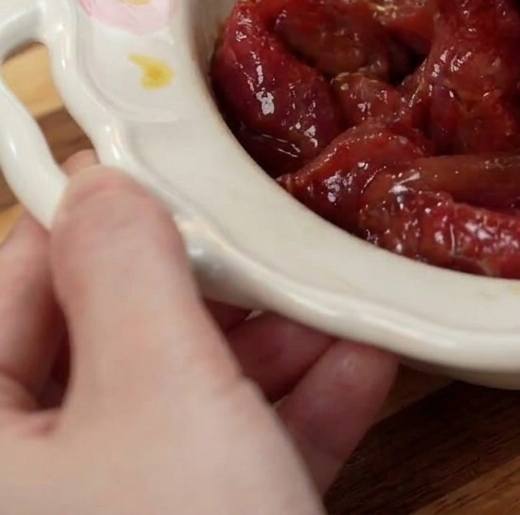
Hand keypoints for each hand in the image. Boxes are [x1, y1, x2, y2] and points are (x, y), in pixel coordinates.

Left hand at [0, 153, 395, 514]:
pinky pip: (228, 459)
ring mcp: (111, 513)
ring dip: (273, 348)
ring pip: (179, 401)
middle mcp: (33, 480)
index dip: (97, 216)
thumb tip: (100, 182)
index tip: (168, 166)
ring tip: (336, 296)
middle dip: (214, 288)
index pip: (18, 283)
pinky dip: (293, 415)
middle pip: (111, 341)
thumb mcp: (158, 392)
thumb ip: (125, 269)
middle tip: (271, 236)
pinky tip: (360, 366)